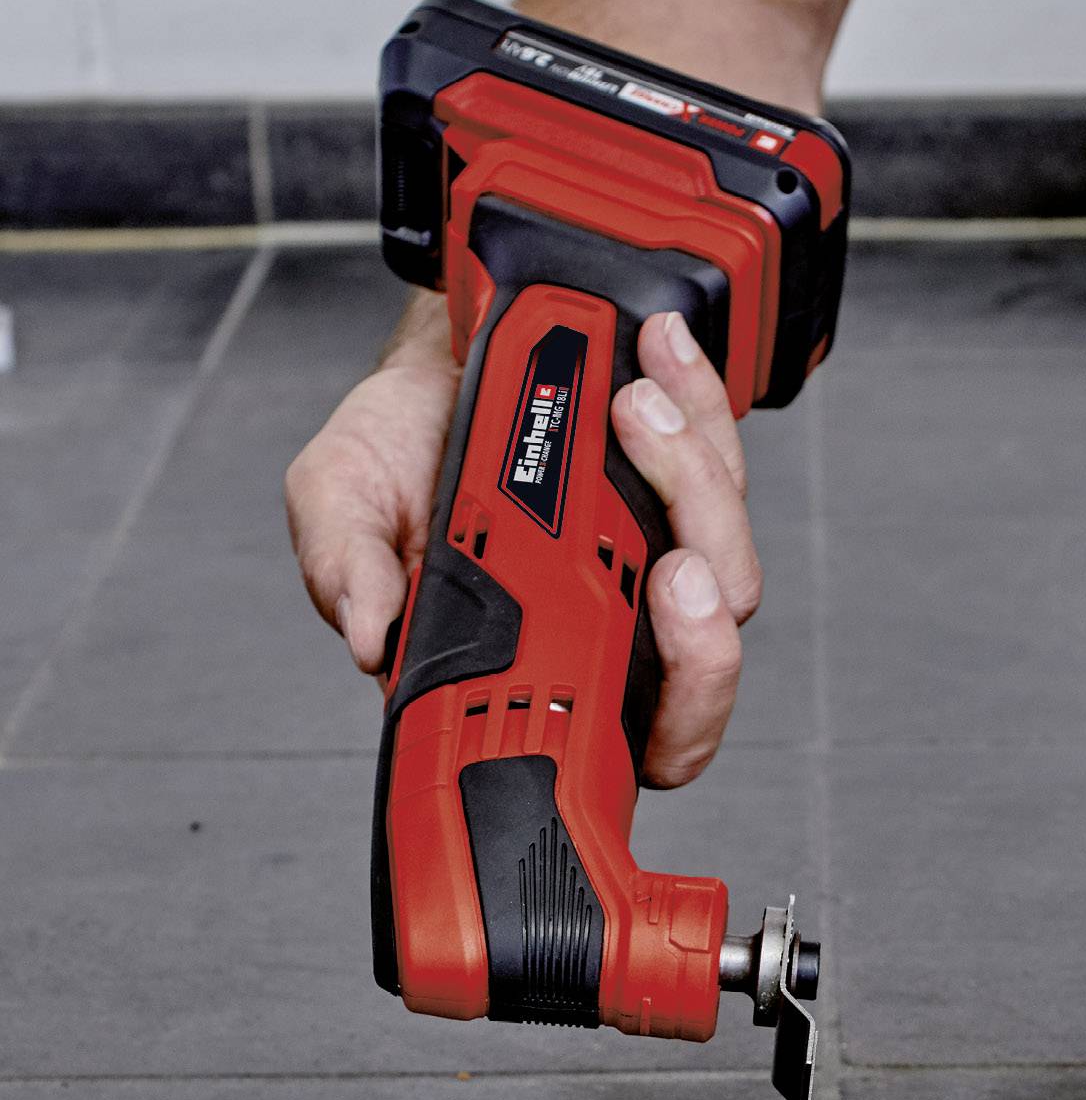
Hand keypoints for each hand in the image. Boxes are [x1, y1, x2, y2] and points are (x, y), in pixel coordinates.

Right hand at [286, 299, 759, 787]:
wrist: (438, 358)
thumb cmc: (399, 452)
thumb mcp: (340, 501)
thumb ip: (345, 565)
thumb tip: (367, 633)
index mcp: (532, 664)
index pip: (618, 746)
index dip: (655, 729)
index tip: (629, 669)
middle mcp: (611, 629)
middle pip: (701, 676)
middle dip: (703, 635)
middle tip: (674, 572)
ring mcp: (658, 563)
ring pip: (729, 570)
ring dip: (693, 487)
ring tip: (632, 408)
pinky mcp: (690, 493)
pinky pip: (728, 467)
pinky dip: (702, 406)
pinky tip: (661, 354)